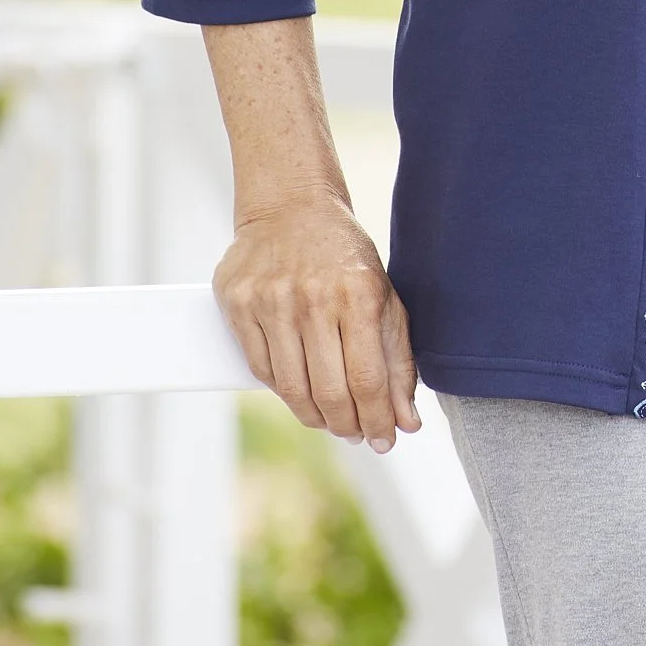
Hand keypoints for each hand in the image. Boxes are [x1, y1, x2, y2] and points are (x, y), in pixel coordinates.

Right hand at [214, 194, 420, 451]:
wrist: (291, 206)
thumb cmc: (344, 257)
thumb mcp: (384, 297)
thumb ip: (398, 361)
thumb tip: (406, 422)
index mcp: (358, 293)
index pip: (368, 379)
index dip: (378, 419)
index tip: (385, 439)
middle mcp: (313, 297)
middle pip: (330, 391)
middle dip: (348, 424)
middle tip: (358, 434)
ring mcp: (271, 300)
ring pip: (292, 388)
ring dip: (315, 416)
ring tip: (331, 420)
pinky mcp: (239, 303)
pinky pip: (261, 368)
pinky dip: (283, 391)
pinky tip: (300, 393)